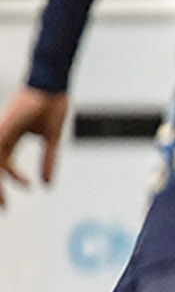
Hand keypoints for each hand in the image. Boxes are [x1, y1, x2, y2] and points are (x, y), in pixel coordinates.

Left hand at [0, 87, 69, 207]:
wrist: (52, 83)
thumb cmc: (52, 104)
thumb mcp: (52, 139)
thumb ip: (49, 161)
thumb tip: (47, 183)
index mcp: (12, 138)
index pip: (5, 165)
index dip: (15, 179)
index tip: (29, 187)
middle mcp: (3, 136)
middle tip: (5, 207)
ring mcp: (2, 132)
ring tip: (2, 201)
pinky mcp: (4, 128)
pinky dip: (3, 168)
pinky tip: (3, 178)